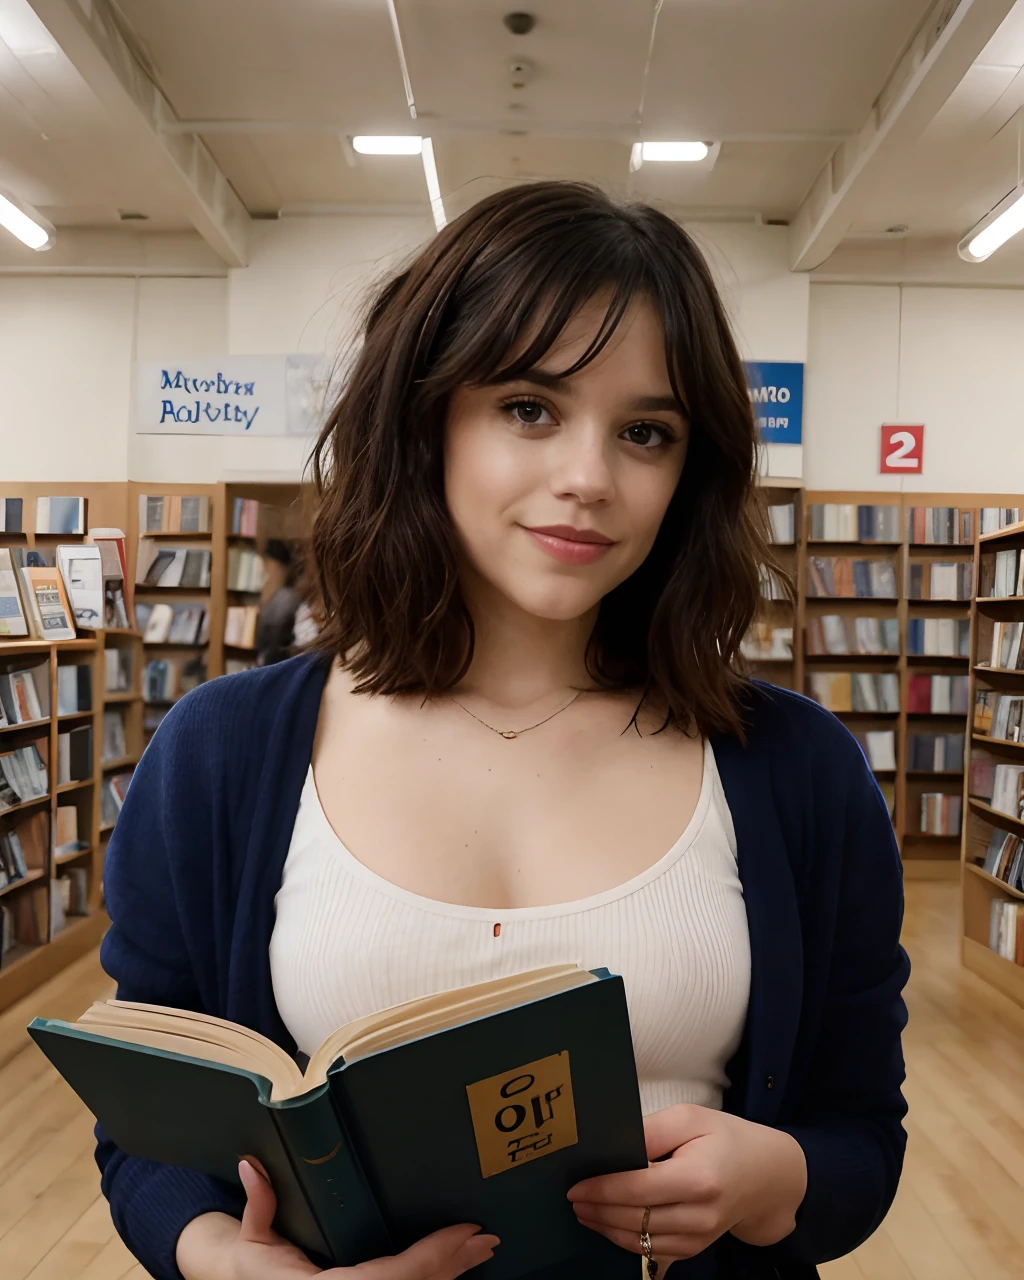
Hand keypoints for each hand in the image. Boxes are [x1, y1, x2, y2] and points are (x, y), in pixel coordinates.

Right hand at [176, 1159, 498, 1279]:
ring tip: (480, 1249)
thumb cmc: (253, 1272)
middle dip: (452, 1265)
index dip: (431, 1258)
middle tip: (485, 1239)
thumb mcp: (252, 1243)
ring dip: (450, 1274)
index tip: (464, 1232)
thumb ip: (260, 1205)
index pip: (389, 1278)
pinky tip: (454, 1267)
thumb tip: (251, 1164)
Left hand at [567, 1105, 806, 1264]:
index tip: (575, 1186)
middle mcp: (699, 1214)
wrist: (766, 1175)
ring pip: (640, 1241)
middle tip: (571, 1199)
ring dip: (606, 1228)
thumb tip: (615, 1145)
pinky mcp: (696, 1248)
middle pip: (635, 1219)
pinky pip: (653, 1251)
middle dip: (598, 1210)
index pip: (638, 1189)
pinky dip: (626, 1241)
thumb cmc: (725, 1138)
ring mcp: (699, 1237)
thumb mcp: (690, 1118)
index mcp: (698, 1178)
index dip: (602, 1189)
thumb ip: (651, 1130)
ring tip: (582, 1212)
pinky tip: (607, 1225)